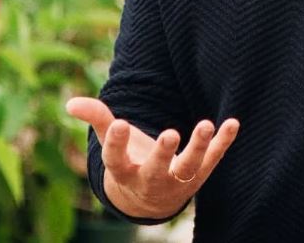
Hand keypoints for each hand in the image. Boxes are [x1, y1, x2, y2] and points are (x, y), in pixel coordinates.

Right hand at [66, 97, 239, 218]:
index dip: (117, 143)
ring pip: (189, 168)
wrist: (151, 200)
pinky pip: (214, 159)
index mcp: (124, 171)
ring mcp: (178, 180)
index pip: (117, 160)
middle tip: (170, 134)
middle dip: (163, 153)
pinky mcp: (200, 174)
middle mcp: (151, 180)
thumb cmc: (129, 162)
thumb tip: (70, 103)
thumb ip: (97, 118)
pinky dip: (224, 143)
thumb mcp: (111, 142)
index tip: (120, 123)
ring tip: (206, 124)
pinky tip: (233, 122)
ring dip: (199, 147)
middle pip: (157, 170)